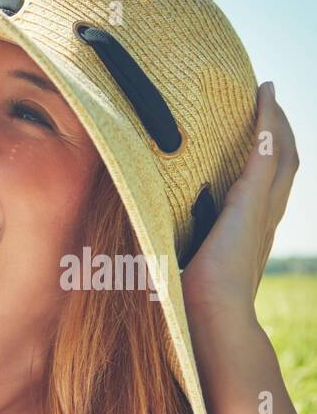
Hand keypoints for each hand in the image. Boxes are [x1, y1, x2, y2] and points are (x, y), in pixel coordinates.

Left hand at [181, 82, 298, 332]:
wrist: (211, 317)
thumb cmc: (191, 305)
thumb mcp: (183, 270)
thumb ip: (170, 254)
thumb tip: (129, 254)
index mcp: (250, 233)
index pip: (267, 186)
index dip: (268, 159)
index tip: (259, 137)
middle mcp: (264, 218)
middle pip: (285, 163)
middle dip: (279, 132)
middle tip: (268, 104)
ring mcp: (261, 208)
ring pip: (282, 152)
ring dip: (276, 121)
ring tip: (267, 96)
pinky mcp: (250, 202)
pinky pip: (265, 150)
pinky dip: (267, 121)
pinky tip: (263, 96)